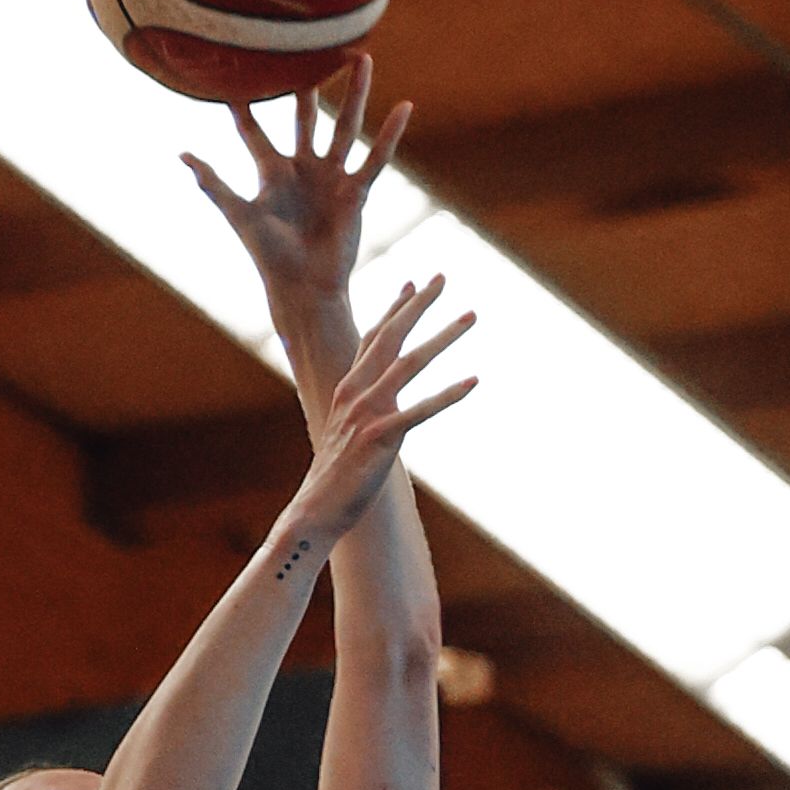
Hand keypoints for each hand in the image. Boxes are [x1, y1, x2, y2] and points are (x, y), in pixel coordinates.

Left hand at [184, 55, 409, 332]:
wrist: (304, 288)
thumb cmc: (268, 256)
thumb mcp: (239, 216)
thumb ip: (214, 184)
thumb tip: (182, 153)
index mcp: (271, 173)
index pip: (254, 131)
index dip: (244, 105)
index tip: (236, 72)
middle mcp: (303, 169)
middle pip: (305, 115)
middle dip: (308, 84)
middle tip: (309, 47)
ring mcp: (331, 178)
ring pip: (345, 126)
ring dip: (355, 94)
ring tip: (362, 58)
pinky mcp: (356, 192)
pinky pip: (376, 158)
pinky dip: (391, 135)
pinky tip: (405, 108)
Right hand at [264, 278, 470, 585]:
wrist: (315, 511)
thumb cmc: (335, 480)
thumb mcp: (347, 435)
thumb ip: (364, 413)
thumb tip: (380, 406)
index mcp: (347, 389)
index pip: (371, 338)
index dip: (393, 310)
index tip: (412, 283)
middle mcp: (355, 394)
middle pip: (390, 337)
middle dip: (418, 305)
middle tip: (444, 278)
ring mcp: (367, 415)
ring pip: (409, 364)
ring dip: (442, 336)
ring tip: (470, 316)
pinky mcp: (380, 439)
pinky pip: (420, 411)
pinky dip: (448, 395)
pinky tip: (474, 381)